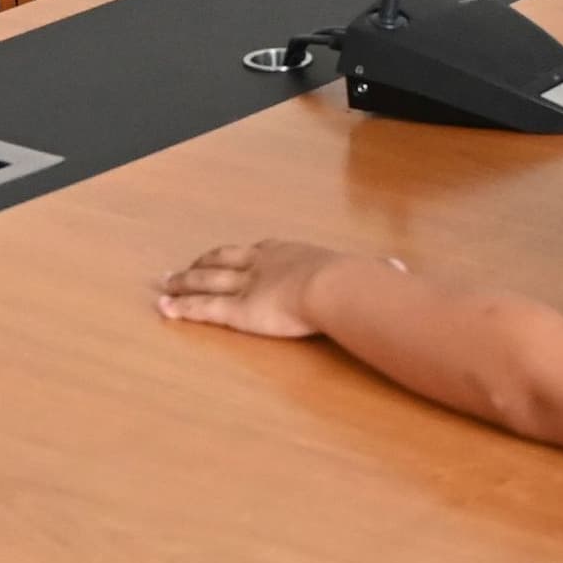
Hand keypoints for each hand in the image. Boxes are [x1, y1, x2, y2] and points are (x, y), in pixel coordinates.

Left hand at [155, 240, 386, 337]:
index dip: (239, 254)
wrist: (337, 286)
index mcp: (290, 253)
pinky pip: (205, 309)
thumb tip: (398, 270)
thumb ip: (377, 272)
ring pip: (206, 281)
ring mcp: (247, 285)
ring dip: (183, 282)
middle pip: (222, 260)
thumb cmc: (353, 280)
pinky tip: (165, 310)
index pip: (257, 251)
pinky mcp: (238, 310)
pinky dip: (183, 308)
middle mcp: (262, 263)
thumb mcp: (366, 270)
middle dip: (200, 264)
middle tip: (180, 268)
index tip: (227, 255)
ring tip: (164, 284)